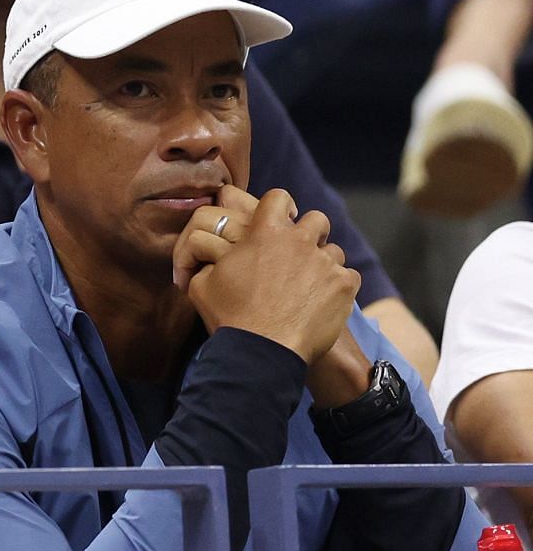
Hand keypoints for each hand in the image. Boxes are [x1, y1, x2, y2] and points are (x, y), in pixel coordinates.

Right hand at [184, 188, 358, 363]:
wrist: (261, 352)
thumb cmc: (229, 317)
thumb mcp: (201, 283)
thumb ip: (210, 260)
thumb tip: (209, 256)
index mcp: (264, 232)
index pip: (278, 198)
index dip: (278, 208)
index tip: (278, 223)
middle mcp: (299, 240)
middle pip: (317, 219)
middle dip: (310, 233)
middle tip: (297, 256)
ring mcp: (325, 262)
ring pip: (334, 251)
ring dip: (323, 263)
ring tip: (309, 286)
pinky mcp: (345, 285)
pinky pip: (349, 276)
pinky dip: (338, 288)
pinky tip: (322, 303)